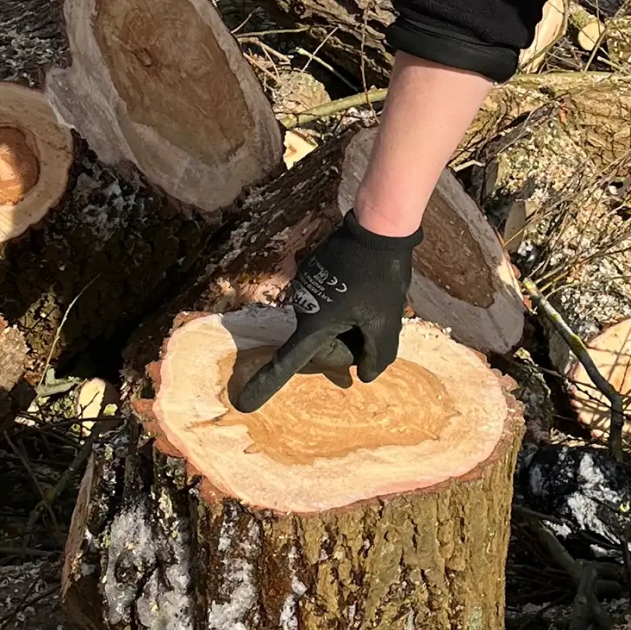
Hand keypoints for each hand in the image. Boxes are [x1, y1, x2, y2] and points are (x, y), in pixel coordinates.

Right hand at [228, 212, 418, 410]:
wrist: (376, 226)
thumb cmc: (381, 276)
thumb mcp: (386, 322)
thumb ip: (377, 356)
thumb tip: (366, 376)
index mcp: (314, 323)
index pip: (287, 362)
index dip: (265, 386)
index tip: (244, 403)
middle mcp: (300, 307)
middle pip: (318, 343)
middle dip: (344, 343)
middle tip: (371, 323)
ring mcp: (303, 288)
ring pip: (324, 322)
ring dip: (346, 322)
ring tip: (371, 299)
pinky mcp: (310, 274)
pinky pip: (326, 302)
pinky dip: (343, 303)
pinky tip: (363, 286)